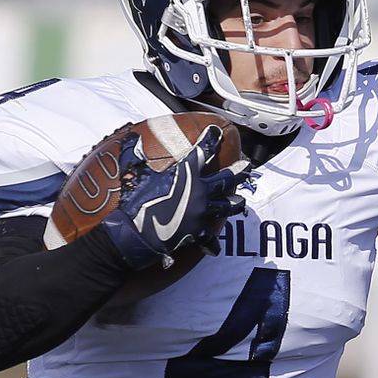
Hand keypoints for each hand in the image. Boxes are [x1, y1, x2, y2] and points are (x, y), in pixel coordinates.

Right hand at [101, 125, 248, 269]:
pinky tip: (215, 246)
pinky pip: (211, 238)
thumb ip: (133, 153)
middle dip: (239, 171)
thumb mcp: (133, 172)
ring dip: (235, 203)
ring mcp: (202, 212)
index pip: (203, 150)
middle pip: (227, 178)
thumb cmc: (135, 202)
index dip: (210, 138)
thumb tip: (131, 137)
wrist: (136, 233)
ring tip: (241, 201)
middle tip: (247, 166)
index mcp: (186, 174)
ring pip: (228, 206)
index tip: (216, 131)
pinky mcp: (199, 232)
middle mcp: (200, 191)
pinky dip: (212, 243)